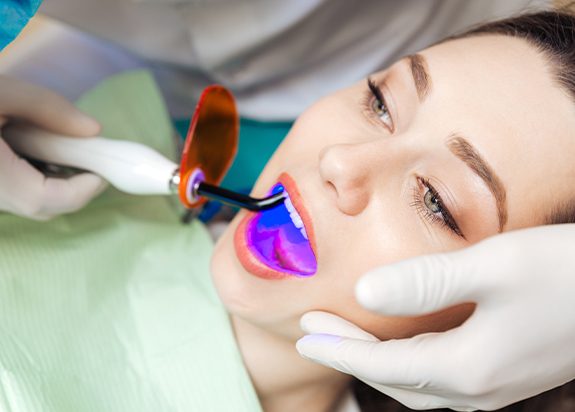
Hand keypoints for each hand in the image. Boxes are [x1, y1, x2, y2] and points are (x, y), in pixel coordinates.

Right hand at [0, 76, 105, 218]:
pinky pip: (9, 192)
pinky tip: (30, 148)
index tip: (102, 172)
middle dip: (72, 188)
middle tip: (90, 160)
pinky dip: (31, 176)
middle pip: (38, 206)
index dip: (80, 191)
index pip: (43, 200)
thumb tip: (92, 130)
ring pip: (24, 202)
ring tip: (60, 149)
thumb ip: (47, 108)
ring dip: (53, 182)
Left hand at [297, 225, 574, 410]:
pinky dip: (406, 362)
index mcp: (469, 367)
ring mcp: (495, 386)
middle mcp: (479, 388)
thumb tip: (364, 291)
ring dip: (376, 360)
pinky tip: (398, 342)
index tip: (303, 336)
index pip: (383, 366)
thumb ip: (425, 282)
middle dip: (349, 355)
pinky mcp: (505, 373)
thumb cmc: (563, 272)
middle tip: (311, 333)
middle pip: (394, 379)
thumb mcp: (492, 267)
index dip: (340, 350)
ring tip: (343, 337)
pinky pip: (439, 377)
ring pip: (416, 383)